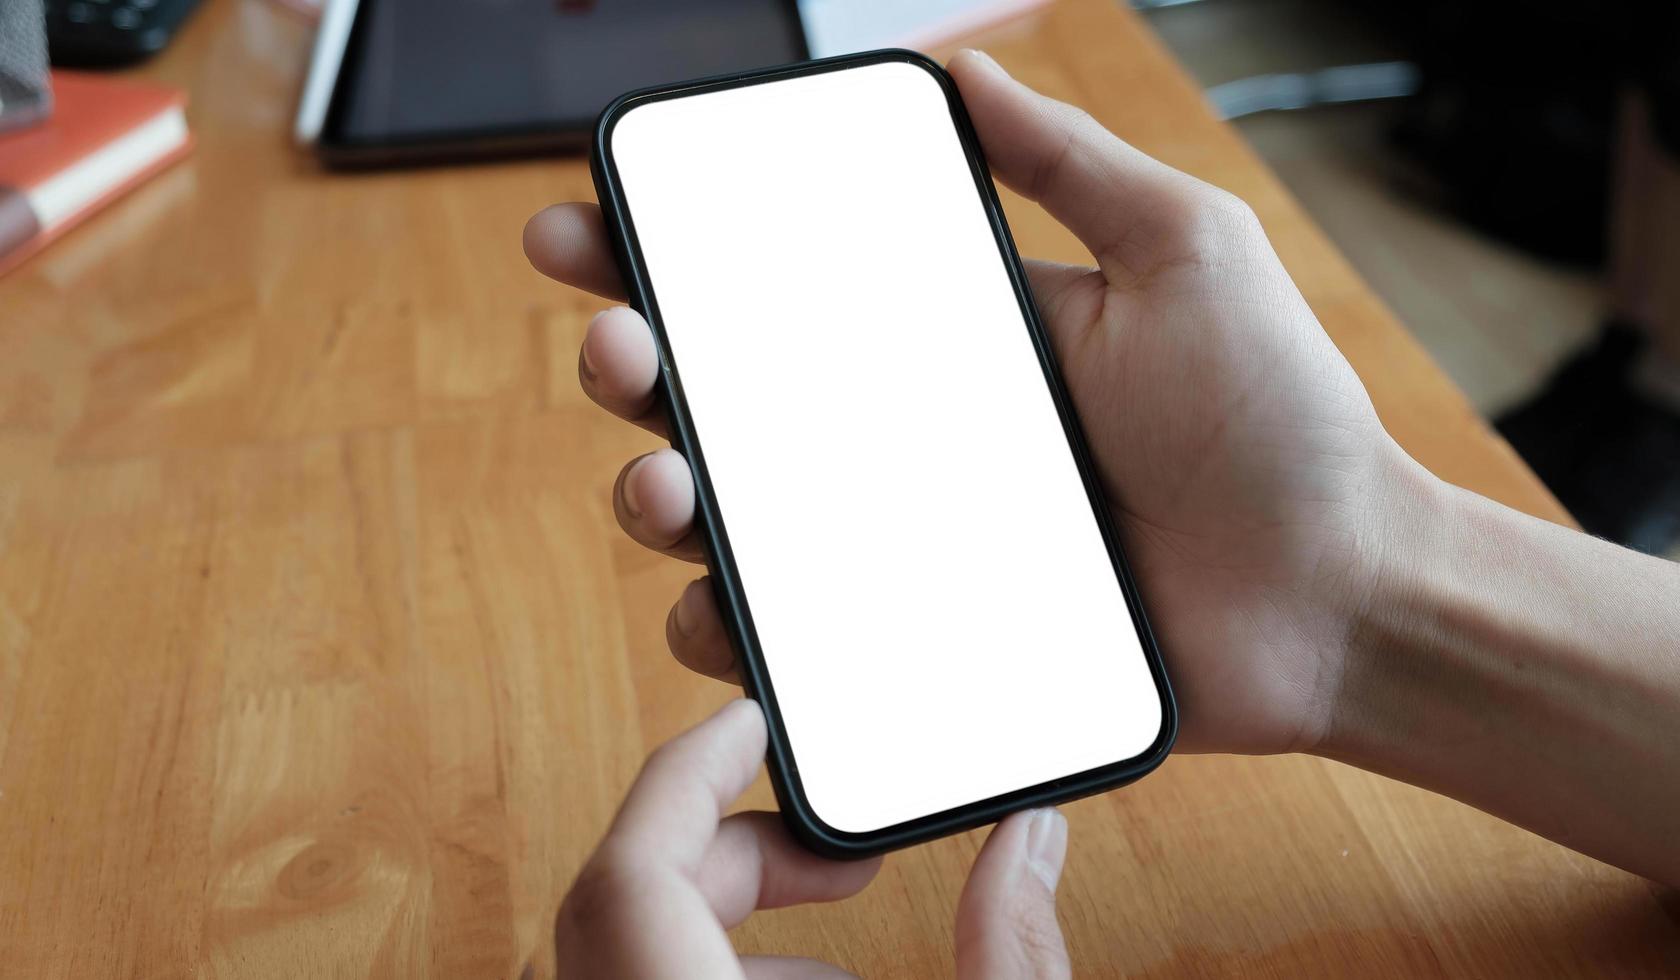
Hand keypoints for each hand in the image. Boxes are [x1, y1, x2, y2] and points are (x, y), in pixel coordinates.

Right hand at [525, 51, 1420, 755]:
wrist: (1338, 594)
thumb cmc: (1276, 422)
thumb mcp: (1182, 251)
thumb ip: (1068, 165)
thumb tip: (967, 71)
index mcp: (945, 343)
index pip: (778, 288)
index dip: (668, 258)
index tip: (589, 228)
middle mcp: (906, 442)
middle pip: (726, 405)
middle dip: (633, 370)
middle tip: (617, 353)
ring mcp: (908, 549)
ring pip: (736, 528)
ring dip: (659, 498)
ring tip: (663, 481)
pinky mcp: (925, 647)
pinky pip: (798, 649)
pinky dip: (735, 638)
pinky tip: (722, 614)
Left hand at [555, 699, 1070, 977]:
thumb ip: (1012, 952)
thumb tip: (1030, 839)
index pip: (629, 875)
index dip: (684, 775)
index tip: (747, 725)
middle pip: (617, 905)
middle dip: (726, 851)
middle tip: (832, 857)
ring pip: (622, 959)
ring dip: (715, 923)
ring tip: (834, 952)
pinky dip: (706, 974)